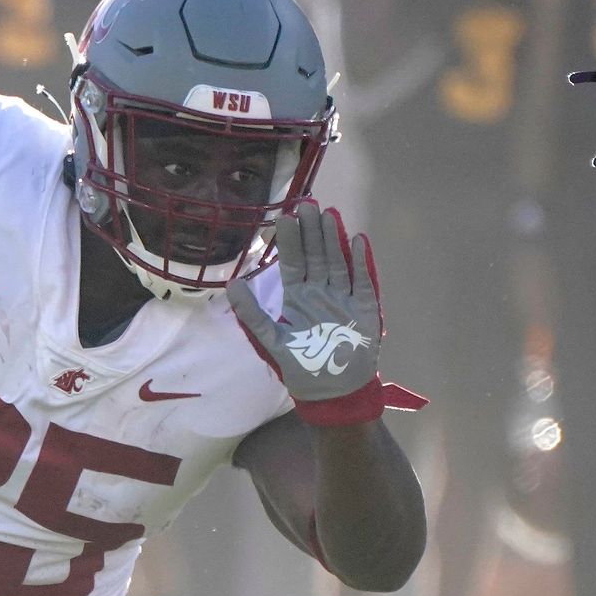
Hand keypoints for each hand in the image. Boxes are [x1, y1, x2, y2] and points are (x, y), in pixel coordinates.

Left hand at [229, 201, 423, 424]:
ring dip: (333, 239)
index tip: (285, 216)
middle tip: (309, 204)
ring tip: (329, 214)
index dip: (289, 241)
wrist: (333, 391)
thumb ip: (251, 313)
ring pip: (337, 261)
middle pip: (315, 255)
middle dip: (312, 231)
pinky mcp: (364, 307)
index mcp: (297, 297)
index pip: (292, 263)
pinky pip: (362, 280)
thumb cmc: (301, 368)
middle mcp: (320, 292)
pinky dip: (360, 262)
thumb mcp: (271, 340)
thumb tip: (231, 284)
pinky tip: (356, 240)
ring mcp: (342, 298)